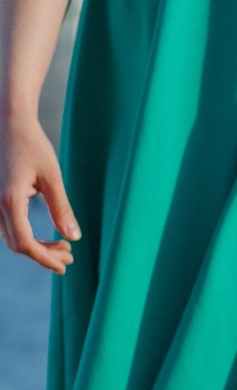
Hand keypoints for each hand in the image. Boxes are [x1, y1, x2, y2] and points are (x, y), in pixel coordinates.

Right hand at [1, 116, 79, 272]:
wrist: (10, 124)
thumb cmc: (32, 145)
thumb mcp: (53, 177)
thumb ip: (62, 208)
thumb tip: (73, 238)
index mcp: (9, 201)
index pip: (24, 243)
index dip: (44, 259)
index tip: (64, 266)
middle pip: (17, 244)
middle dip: (43, 255)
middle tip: (70, 256)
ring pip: (12, 237)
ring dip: (37, 247)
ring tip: (64, 247)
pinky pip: (10, 227)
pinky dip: (29, 236)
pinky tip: (49, 236)